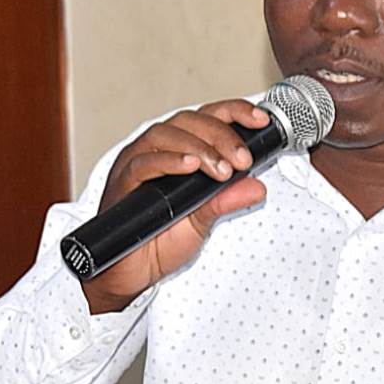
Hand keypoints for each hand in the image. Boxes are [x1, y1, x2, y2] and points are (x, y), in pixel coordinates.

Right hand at [82, 100, 269, 313]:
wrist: (132, 271)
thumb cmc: (160, 240)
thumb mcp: (204, 220)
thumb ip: (227, 201)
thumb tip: (257, 187)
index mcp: (179, 151)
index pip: (207, 118)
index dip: (233, 112)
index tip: (260, 121)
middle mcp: (157, 151)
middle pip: (189, 122)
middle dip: (221, 136)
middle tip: (243, 159)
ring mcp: (137, 164)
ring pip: (165, 135)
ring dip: (199, 148)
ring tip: (222, 169)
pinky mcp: (122, 182)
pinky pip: (143, 163)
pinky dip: (169, 161)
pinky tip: (191, 166)